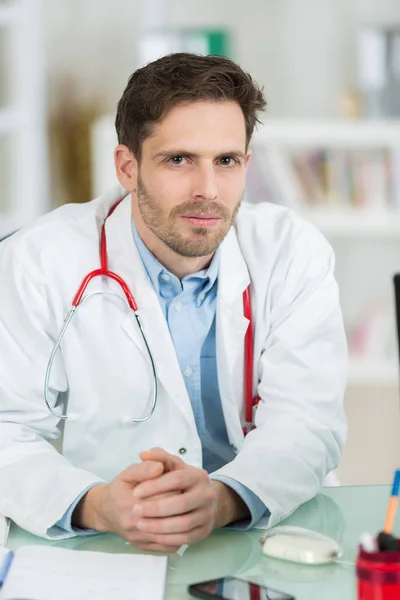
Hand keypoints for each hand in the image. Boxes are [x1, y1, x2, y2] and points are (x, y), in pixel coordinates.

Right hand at [73, 460, 178, 551]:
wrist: (106, 511)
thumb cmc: (120, 489)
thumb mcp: (128, 473)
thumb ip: (144, 468)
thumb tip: (159, 467)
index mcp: (130, 502)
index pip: (164, 495)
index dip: (176, 487)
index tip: (180, 482)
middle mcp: (134, 524)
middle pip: (169, 514)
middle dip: (181, 503)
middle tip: (185, 494)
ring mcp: (140, 538)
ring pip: (171, 533)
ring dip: (182, 520)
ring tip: (184, 508)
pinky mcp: (145, 547)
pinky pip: (169, 546)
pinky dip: (179, 536)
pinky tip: (182, 524)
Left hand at [132, 448, 249, 548]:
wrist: (202, 500)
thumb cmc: (179, 481)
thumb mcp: (170, 465)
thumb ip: (157, 457)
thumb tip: (143, 455)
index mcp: (198, 475)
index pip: (176, 480)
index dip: (155, 486)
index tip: (136, 492)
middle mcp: (207, 494)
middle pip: (181, 504)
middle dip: (155, 508)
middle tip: (135, 510)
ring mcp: (208, 514)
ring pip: (183, 524)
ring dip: (159, 526)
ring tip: (140, 524)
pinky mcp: (205, 531)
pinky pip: (186, 538)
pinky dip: (168, 538)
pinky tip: (152, 535)